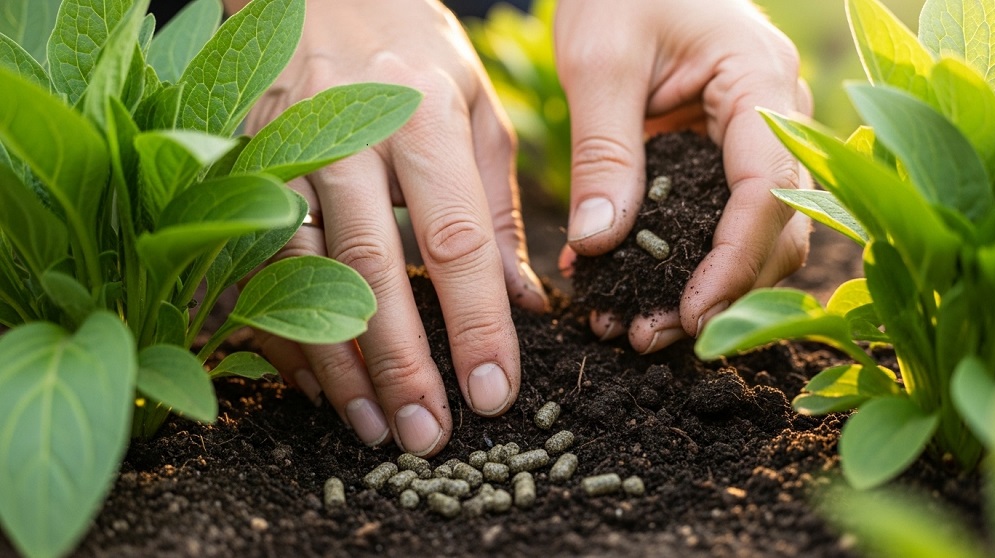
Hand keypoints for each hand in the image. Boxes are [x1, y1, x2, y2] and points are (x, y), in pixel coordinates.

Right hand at [245, 0, 547, 455]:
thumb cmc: (414, 49)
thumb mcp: (477, 108)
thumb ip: (496, 206)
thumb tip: (524, 302)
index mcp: (423, 118)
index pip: (455, 241)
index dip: (476, 324)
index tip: (494, 391)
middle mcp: (346, 136)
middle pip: (371, 270)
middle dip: (402, 363)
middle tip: (426, 435)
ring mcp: (280, 152)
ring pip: (300, 276)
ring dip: (335, 362)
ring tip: (371, 426)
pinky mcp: (236, 168)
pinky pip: (251, 265)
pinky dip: (277, 328)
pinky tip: (312, 381)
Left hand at [554, 0, 812, 352]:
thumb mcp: (600, 62)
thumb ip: (604, 152)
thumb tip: (598, 247)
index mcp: (759, 82)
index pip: (768, 191)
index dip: (735, 265)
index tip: (690, 318)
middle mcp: (776, 116)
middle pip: (777, 227)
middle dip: (722, 293)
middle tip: (649, 337)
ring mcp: (754, 137)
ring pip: (756, 233)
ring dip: (706, 288)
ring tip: (637, 329)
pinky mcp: (724, 152)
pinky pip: (720, 217)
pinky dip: (684, 260)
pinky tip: (630, 288)